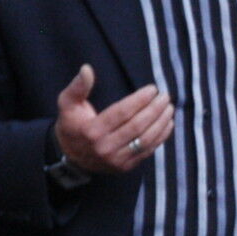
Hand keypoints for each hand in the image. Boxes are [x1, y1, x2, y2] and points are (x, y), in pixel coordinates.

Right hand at [53, 64, 173, 176]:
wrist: (70, 157)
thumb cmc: (71, 125)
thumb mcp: (67, 104)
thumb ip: (78, 87)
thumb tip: (87, 68)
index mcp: (91, 130)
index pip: (121, 113)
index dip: (139, 100)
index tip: (153, 89)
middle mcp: (105, 147)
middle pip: (136, 127)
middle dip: (154, 110)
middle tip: (165, 97)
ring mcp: (116, 159)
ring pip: (145, 140)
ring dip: (161, 124)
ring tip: (169, 108)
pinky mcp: (125, 166)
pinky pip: (147, 151)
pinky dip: (160, 137)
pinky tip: (168, 124)